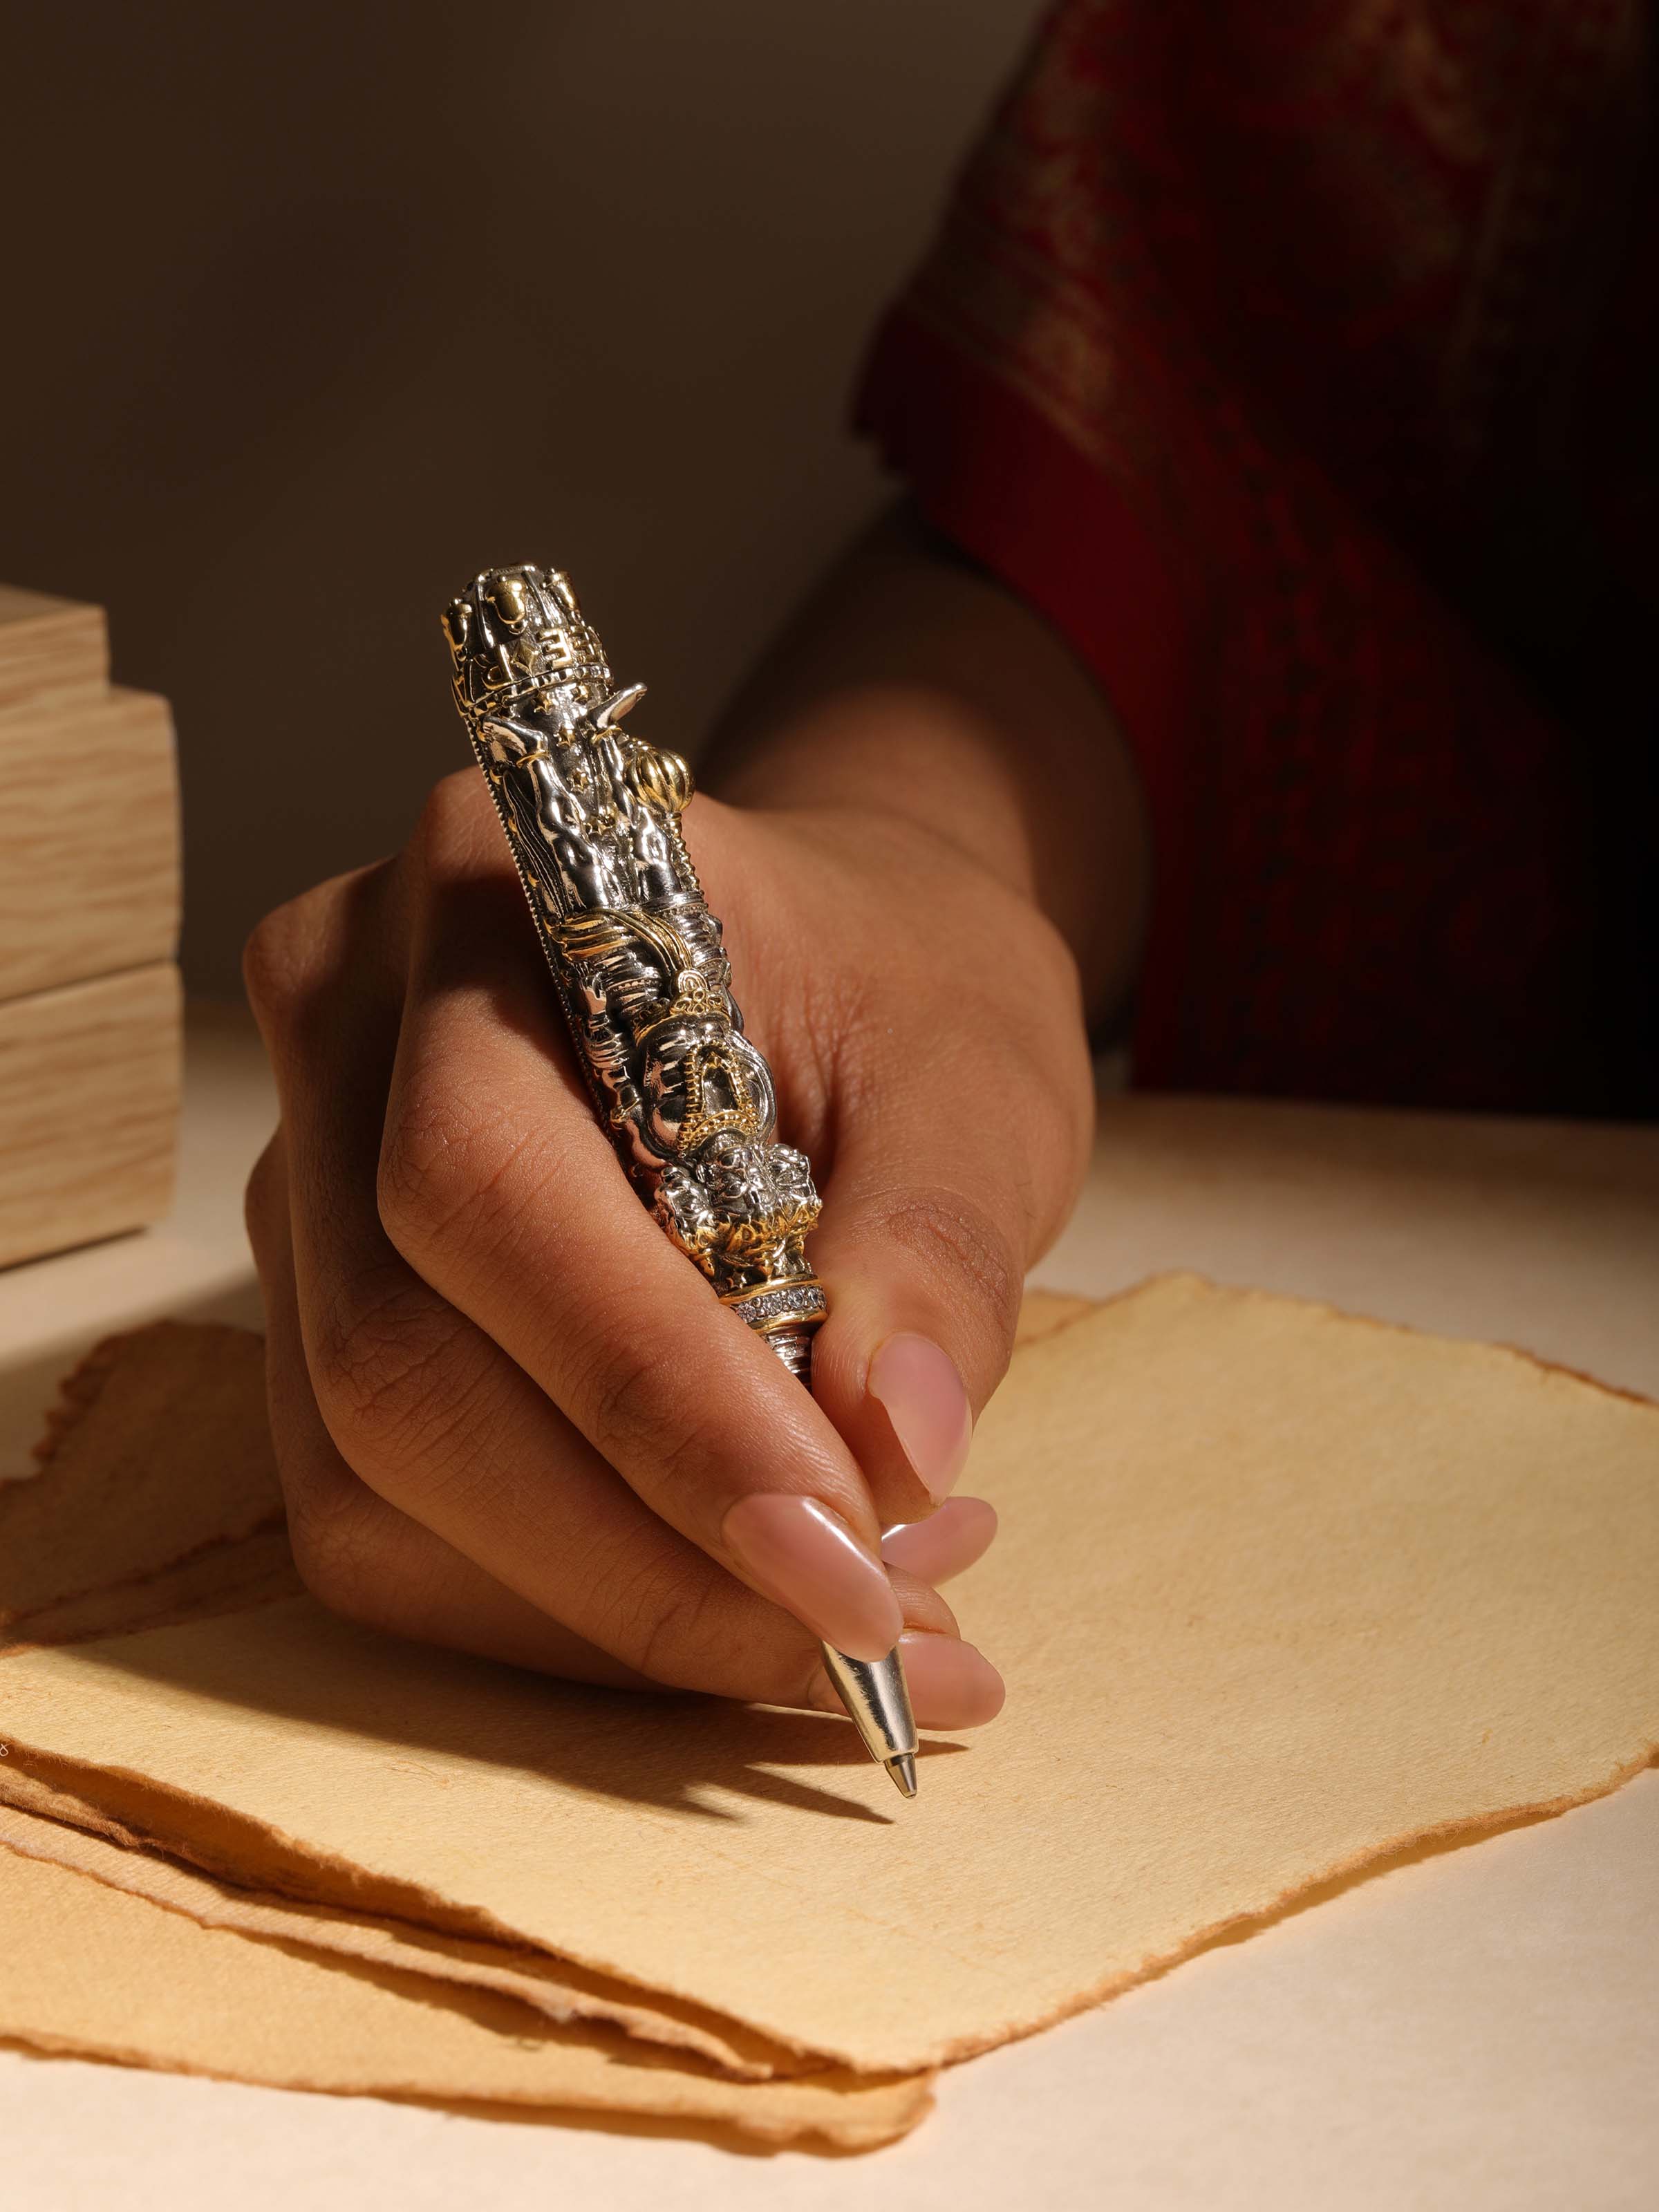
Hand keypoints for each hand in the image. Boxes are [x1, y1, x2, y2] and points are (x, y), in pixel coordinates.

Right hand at [242, 770, 1094, 1726]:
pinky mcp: (322, 1315)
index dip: (650, 1402)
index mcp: (488, 888)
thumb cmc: (897, 986)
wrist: (834, 966)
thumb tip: (895, 1451)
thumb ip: (936, 1247)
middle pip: (398, 1363)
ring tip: (850, 1622)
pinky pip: (389, 1524)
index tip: (843, 1558)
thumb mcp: (976, 1078)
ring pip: (376, 1479)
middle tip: (873, 1632)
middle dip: (645, 1554)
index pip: (483, 1184)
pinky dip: (571, 1605)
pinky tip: (736, 1597)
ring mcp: (310, 1181)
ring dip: (617, 1608)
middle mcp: (345, 1029)